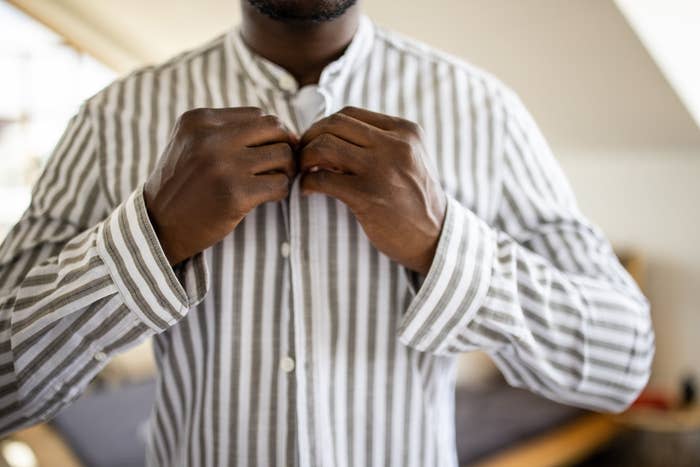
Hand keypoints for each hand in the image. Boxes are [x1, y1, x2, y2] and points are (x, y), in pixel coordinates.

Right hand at [144, 107, 296, 264]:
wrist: (159, 226)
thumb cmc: (183, 185)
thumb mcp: (191, 143)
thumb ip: (225, 130)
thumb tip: (280, 127)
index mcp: (199, 120)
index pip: (257, 115)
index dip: (271, 133)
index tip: (271, 150)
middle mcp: (210, 138)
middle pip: (274, 128)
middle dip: (286, 145)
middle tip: (283, 164)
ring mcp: (223, 166)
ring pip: (283, 155)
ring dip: (286, 170)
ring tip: (275, 180)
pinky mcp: (235, 194)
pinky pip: (280, 184)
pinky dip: (281, 191)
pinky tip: (268, 197)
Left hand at [299, 107, 445, 275]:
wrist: (434, 238)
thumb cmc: (415, 200)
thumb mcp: (409, 159)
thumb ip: (381, 142)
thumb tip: (331, 135)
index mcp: (405, 131)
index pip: (350, 113)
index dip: (324, 126)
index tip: (315, 143)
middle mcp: (395, 145)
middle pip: (334, 125)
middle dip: (310, 138)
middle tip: (302, 156)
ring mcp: (382, 169)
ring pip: (324, 146)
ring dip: (305, 158)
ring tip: (304, 172)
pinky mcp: (368, 196)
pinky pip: (322, 179)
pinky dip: (307, 183)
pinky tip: (308, 191)